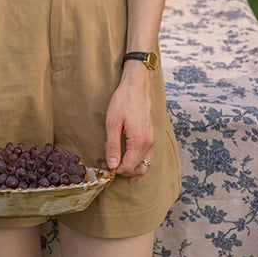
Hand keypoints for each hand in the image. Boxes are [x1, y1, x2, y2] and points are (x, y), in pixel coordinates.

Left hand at [104, 65, 154, 183]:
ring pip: (146, 165)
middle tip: (110, 164)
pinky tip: (130, 161)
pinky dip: (140, 162)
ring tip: (119, 168)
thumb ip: (113, 146)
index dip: (116, 170)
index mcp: (140, 141)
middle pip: (138, 169)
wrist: (137, 85)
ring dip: (134, 170)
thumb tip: (112, 166)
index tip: (105, 165)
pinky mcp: (151, 136)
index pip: (129, 167)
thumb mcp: (113, 123)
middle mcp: (149, 143)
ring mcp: (152, 140)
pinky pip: (148, 156)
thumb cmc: (123, 101)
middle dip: (124, 170)